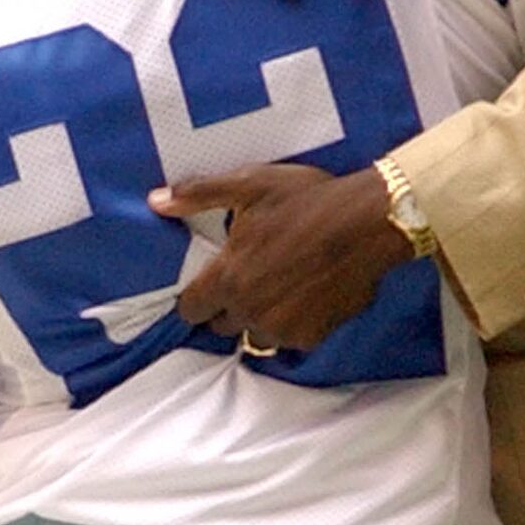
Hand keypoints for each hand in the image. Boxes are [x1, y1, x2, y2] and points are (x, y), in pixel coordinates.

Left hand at [151, 162, 410, 351]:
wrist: (370, 222)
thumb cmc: (307, 200)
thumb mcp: (249, 184)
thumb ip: (198, 195)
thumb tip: (155, 201)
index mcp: (227, 278)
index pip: (190, 310)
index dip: (195, 298)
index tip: (207, 285)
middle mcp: (249, 311)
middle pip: (221, 326)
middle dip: (228, 307)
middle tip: (247, 279)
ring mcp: (282, 328)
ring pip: (255, 337)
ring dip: (258, 320)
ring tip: (275, 291)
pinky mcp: (312, 336)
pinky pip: (289, 340)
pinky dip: (292, 325)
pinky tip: (304, 298)